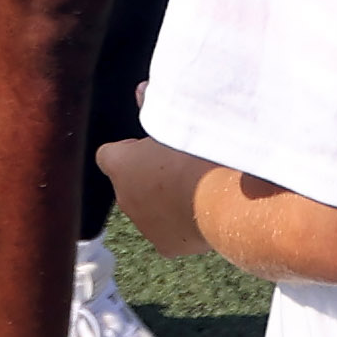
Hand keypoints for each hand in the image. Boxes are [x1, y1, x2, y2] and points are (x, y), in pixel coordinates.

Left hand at [97, 114, 215, 261]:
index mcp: (121, 166)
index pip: (109, 155)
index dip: (129, 150)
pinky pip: (169, 229)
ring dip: (165, 199)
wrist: (227, 200)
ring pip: (150, 208)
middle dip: (148, 176)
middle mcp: (124, 198)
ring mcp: (144, 225)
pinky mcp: (166, 245)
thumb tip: (142, 91)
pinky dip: (182, 221)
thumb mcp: (180, 119)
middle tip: (180, 162)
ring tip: (198, 185)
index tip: (151, 145)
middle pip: (130, 184)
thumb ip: (156, 106)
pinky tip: (204, 208)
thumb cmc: (203, 154)